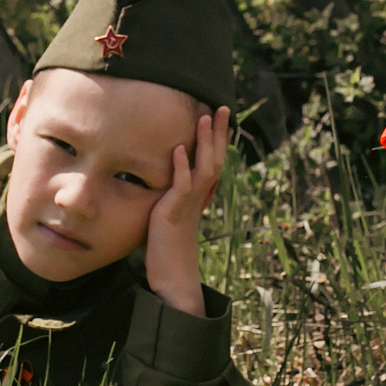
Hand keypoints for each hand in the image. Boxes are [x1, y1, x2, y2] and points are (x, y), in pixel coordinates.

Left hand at [144, 105, 229, 317]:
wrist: (172, 277)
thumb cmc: (167, 248)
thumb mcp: (169, 214)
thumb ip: (170, 196)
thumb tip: (162, 179)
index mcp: (198, 194)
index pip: (211, 160)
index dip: (217, 138)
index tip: (220, 115)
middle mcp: (198, 197)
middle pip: (214, 159)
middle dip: (218, 133)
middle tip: (223, 108)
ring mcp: (189, 204)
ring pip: (203, 168)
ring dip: (204, 143)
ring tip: (204, 118)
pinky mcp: (174, 213)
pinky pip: (182, 187)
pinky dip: (182, 167)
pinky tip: (180, 150)